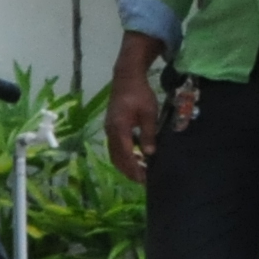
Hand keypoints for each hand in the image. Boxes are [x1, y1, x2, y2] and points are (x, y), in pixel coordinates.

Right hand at [104, 50, 166, 181]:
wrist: (125, 78)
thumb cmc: (139, 94)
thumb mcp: (149, 113)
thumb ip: (148, 133)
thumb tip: (149, 153)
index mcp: (119, 128)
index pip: (126, 154)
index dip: (135, 168)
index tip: (144, 178)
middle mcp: (110, 131)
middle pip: (117, 157)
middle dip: (129, 170)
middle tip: (142, 180)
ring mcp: (109, 130)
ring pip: (114, 154)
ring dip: (126, 165)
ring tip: (139, 172)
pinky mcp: (111, 127)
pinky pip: (115, 147)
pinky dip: (124, 156)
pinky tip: (135, 158)